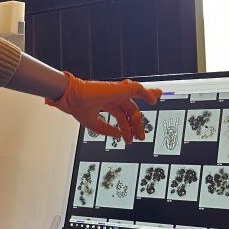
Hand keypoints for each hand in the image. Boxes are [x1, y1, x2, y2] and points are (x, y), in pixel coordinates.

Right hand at [46, 72, 161, 141]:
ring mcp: (117, 92)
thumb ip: (107, 130)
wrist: (72, 97)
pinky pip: (138, 89)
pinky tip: (155, 98)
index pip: (120, 116)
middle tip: (141, 137)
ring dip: (148, 99)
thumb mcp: (94, 124)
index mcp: (104, 103)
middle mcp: (112, 96)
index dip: (126, 128)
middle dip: (136, 124)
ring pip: (137, 95)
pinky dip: (147, 93)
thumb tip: (119, 135)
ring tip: (156, 101)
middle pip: (130, 110)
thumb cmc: (77, 106)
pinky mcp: (120, 89)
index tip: (129, 139)